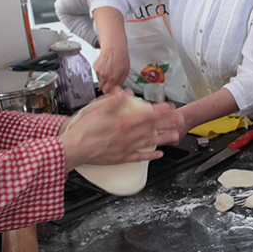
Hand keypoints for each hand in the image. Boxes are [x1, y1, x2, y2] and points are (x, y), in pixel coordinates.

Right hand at [60, 88, 182, 171]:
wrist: (74, 149)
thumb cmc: (83, 130)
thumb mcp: (96, 110)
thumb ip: (112, 101)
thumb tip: (124, 93)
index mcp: (122, 122)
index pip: (145, 115)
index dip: (159, 111)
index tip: (170, 108)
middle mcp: (127, 136)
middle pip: (151, 128)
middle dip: (166, 124)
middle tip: (179, 121)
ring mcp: (125, 148)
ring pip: (148, 142)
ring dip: (163, 139)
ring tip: (175, 136)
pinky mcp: (120, 158)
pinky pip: (138, 157)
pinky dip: (149, 156)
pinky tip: (159, 154)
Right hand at [92, 46, 129, 91]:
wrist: (114, 47)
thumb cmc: (121, 57)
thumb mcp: (126, 72)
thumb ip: (120, 82)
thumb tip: (117, 89)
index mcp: (113, 78)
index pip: (107, 91)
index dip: (110, 91)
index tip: (112, 89)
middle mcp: (104, 76)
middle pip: (102, 88)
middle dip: (107, 86)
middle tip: (111, 80)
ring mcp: (98, 71)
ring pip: (100, 80)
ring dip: (104, 78)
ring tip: (110, 70)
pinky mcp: (95, 67)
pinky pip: (97, 74)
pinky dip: (101, 72)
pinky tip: (106, 66)